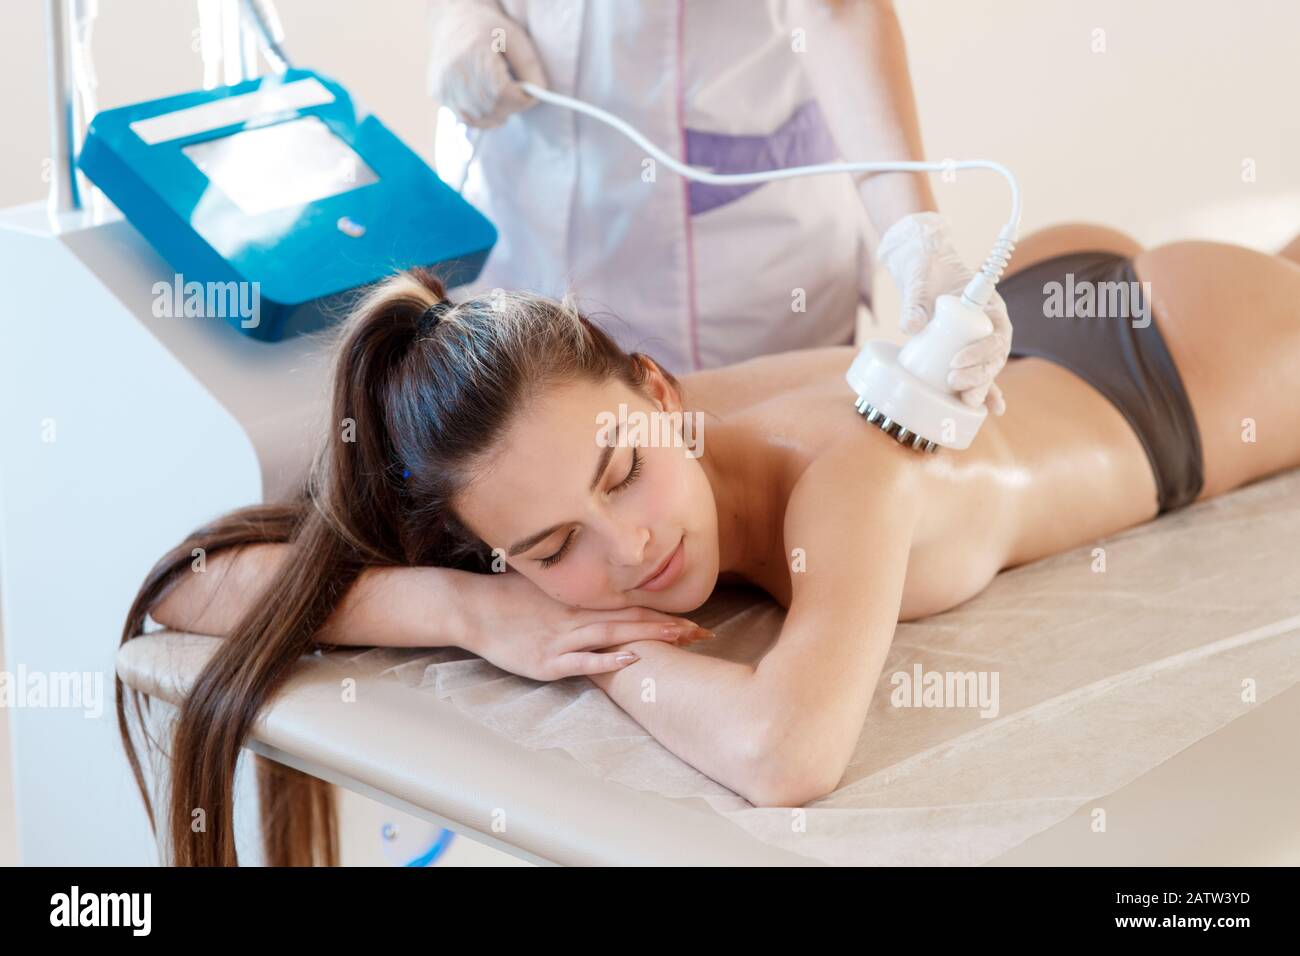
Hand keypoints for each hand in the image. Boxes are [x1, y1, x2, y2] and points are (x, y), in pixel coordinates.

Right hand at [427, 0, 548, 127]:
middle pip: (491, 108)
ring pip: (478, 118)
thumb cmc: (489, 28)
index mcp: (475, 53)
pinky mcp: (438, 92)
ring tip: (501, 98)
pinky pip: (464, 118)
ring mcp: (443, 84)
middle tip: (516, 96)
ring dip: (496, 115)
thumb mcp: (516, 38)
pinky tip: (486, 101)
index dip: (520, 100)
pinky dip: (480, 117)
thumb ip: (530, 66)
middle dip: (510, 108)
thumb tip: (539, 94)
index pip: (502, 93)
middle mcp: (455, 71)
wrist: (454, 20)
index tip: (529, 94)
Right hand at [459, 569, 713, 680]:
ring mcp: (564, 639)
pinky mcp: (548, 661)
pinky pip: (583, 661)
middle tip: (705, 634)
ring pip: (616, 636)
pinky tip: (632, 660)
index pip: (632, 608)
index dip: (664, 614)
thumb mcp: (547, 589)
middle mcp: (578, 618)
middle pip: (633, 621)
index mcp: (580, 603)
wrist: (472, 608)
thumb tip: (602, 596)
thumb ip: (576, 596)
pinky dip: (609, 660)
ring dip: (652, 638)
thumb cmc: (507, 597)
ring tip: (683, 640)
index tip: (695, 620)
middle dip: (671, 628)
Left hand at [876, 211, 1012, 415]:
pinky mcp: (965, 356)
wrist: (922, 274)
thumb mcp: (920, 280)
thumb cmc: (926, 272)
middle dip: (978, 375)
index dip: (981, 351)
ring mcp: (979, 344)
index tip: (957, 360)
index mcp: (990, 307)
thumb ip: (915, 300)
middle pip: (994, 357)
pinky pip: (978, 376)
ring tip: (965, 401)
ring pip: (988, 370)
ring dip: (979, 388)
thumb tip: (910, 326)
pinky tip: (988, 411)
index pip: (996, 332)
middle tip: (953, 380)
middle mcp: (990, 328)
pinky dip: (984, 394)